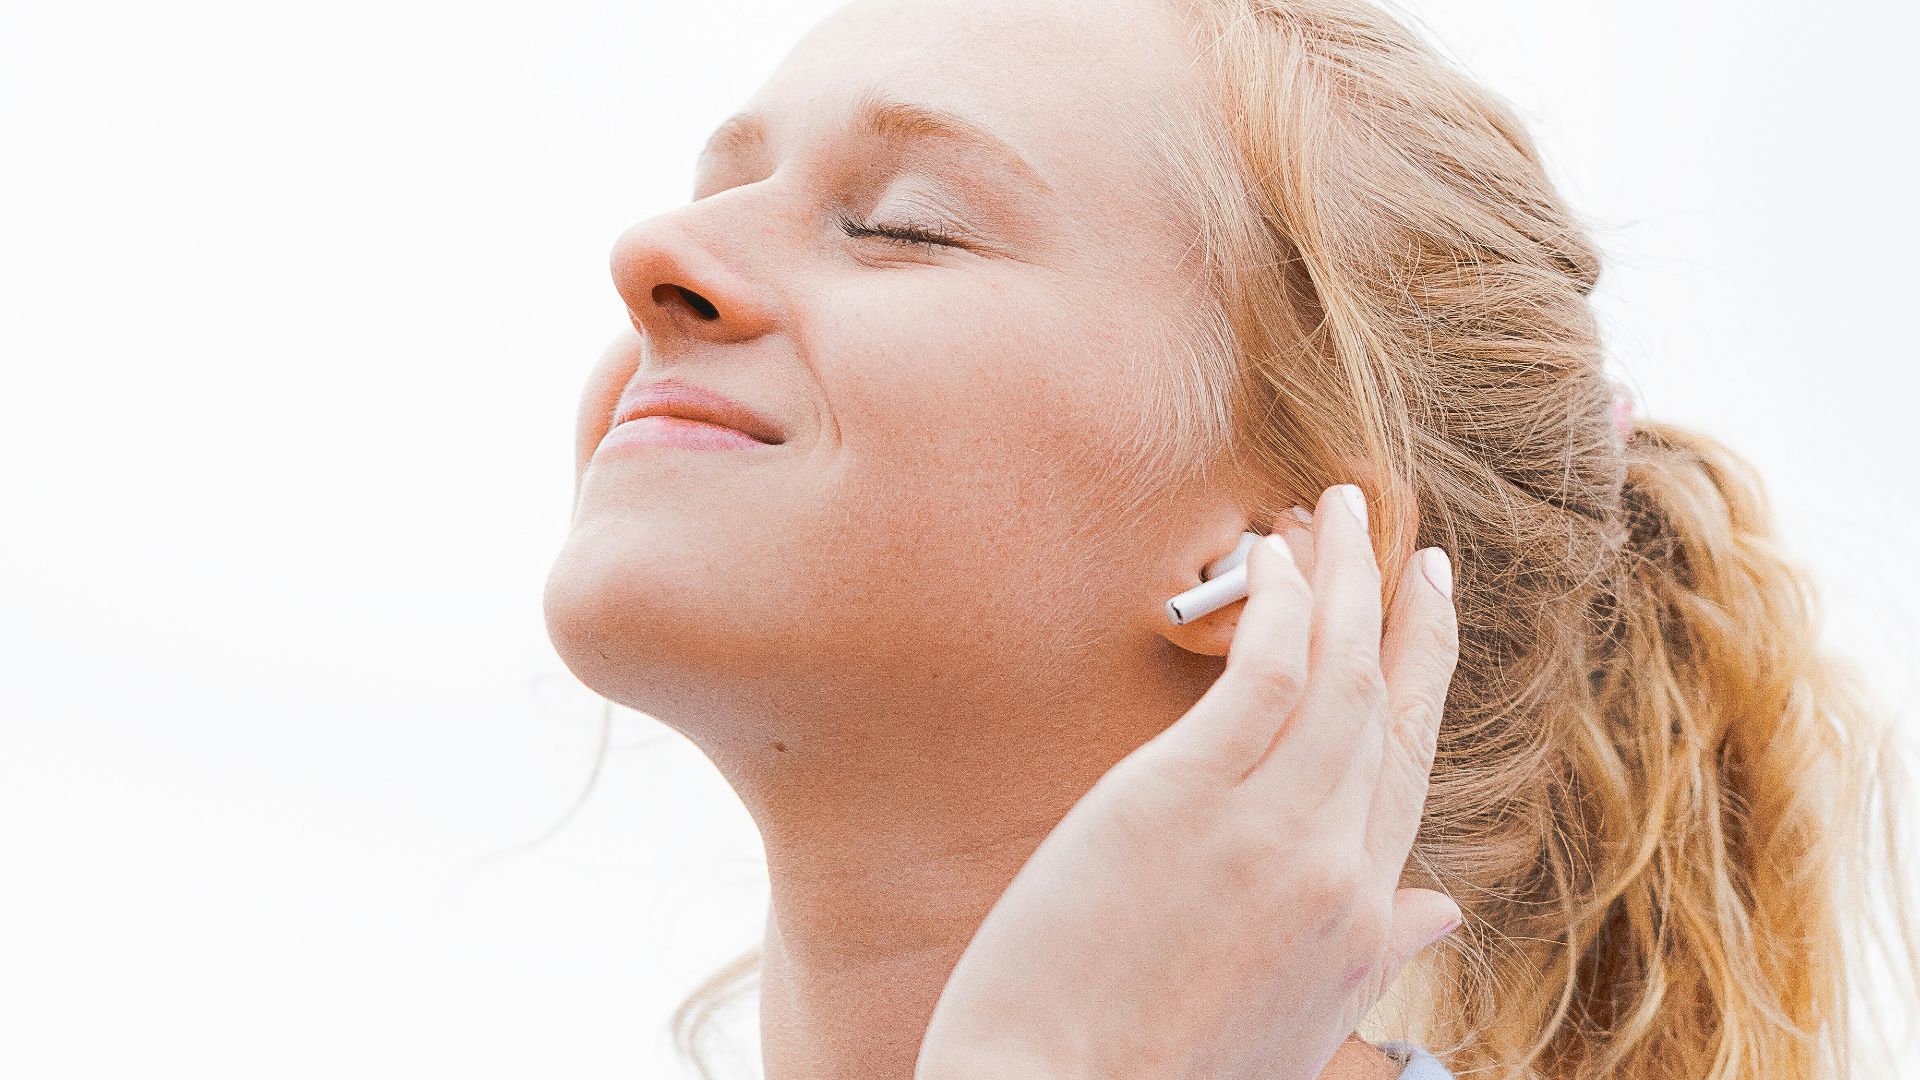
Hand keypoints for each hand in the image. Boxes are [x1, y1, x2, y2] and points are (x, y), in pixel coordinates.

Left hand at [916, 484, 1461, 1079]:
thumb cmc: (1154, 1072)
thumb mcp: (1296, 1028)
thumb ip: (1370, 957)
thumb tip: (1438, 911)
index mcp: (1359, 922)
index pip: (1407, 770)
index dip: (1423, 681)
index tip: (1424, 617)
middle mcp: (1336, 868)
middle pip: (1387, 708)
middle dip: (1401, 612)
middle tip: (1407, 541)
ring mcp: (1269, 829)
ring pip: (1336, 673)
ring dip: (1345, 578)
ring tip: (1335, 508)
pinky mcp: (1184, 797)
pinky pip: (1263, 675)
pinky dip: (1280, 606)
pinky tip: (1274, 557)